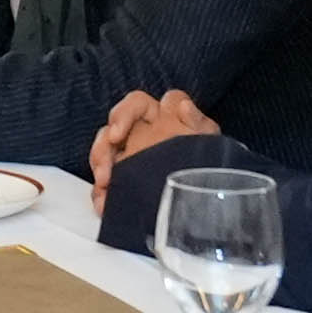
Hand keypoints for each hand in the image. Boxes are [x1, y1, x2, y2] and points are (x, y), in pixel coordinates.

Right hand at [86, 87, 218, 210]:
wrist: (210, 207)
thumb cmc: (211, 169)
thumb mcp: (209, 144)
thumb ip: (197, 122)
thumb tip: (182, 106)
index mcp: (162, 119)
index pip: (137, 105)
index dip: (124, 114)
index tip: (117, 135)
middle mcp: (142, 135)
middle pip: (112, 130)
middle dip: (102, 147)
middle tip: (105, 170)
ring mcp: (132, 158)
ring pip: (104, 153)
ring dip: (100, 168)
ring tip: (105, 187)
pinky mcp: (125, 183)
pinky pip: (106, 185)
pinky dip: (103, 195)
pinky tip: (105, 205)